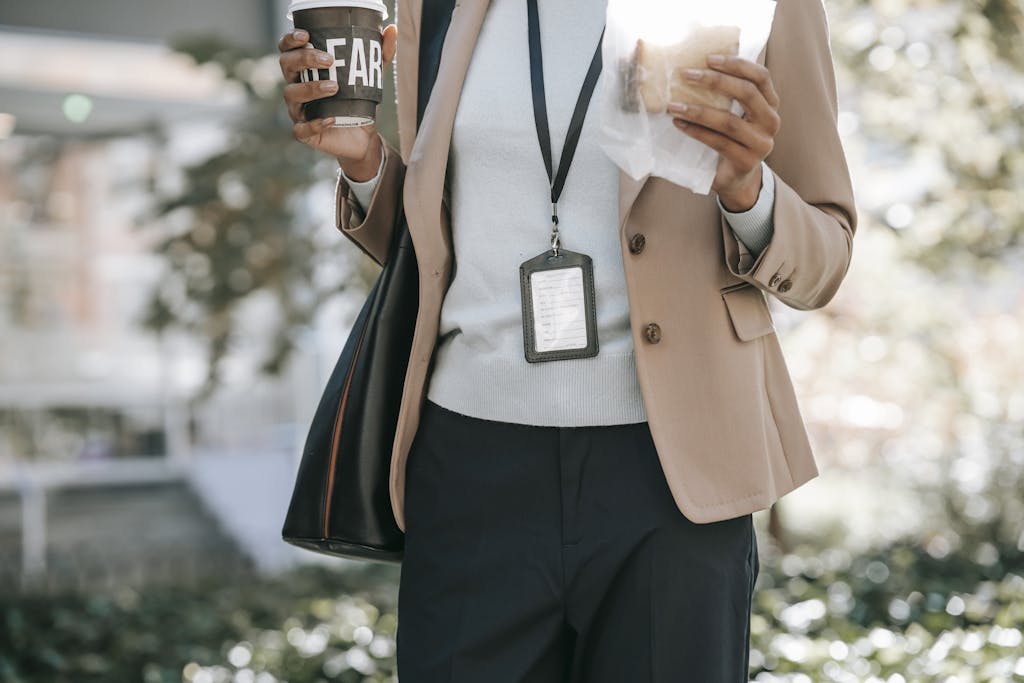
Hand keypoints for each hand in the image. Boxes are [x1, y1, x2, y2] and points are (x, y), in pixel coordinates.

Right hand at [278, 26, 397, 179]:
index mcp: (305, 70)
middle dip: (304, 59)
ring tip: (334, 87)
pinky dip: (315, 123)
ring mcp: (298, 110)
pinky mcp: (305, 133)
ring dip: (310, 88)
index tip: (307, 35)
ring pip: (291, 94)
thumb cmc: (359, 101)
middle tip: (329, 60)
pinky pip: (301, 129)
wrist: (363, 137)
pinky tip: (332, 118)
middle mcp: (296, 86)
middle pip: (286, 65)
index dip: (291, 40)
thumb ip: (380, 55)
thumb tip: (391, 30)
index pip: (288, 49)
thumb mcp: (372, 77)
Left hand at [667, 54, 780, 210]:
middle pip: (747, 94)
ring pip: (729, 121)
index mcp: (771, 104)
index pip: (760, 76)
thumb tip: (694, 66)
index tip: (708, 58)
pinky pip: (718, 143)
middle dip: (715, 81)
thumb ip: (727, 95)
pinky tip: (679, 124)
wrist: (737, 179)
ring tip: (674, 105)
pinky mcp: (747, 161)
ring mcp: (761, 143)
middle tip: (686, 75)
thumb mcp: (734, 113)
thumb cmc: (731, 139)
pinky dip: (696, 132)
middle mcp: (771, 122)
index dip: (736, 64)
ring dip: (698, 111)